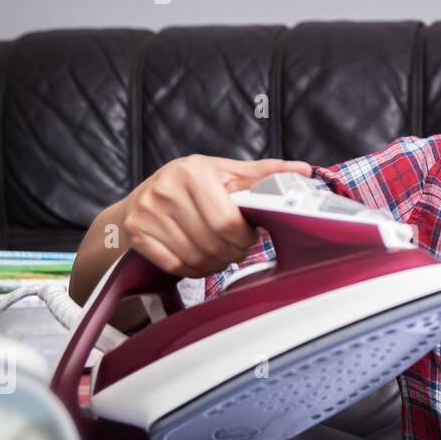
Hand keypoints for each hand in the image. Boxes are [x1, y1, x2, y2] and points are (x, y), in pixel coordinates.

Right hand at [119, 155, 311, 276]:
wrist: (141, 198)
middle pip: (212, 242)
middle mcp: (166, 189)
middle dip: (232, 253)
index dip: (243, 237)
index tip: (249, 237)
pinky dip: (193, 269)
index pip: (227, 220)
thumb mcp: (226, 172)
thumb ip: (263, 174)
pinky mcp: (137, 233)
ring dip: (214, 263)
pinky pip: (175, 265)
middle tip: (237, 250)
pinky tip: (200, 260)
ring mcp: (147, 212)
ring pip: (195, 257)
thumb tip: (303, 170)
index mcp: (194, 171)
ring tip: (220, 254)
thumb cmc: (190, 185)